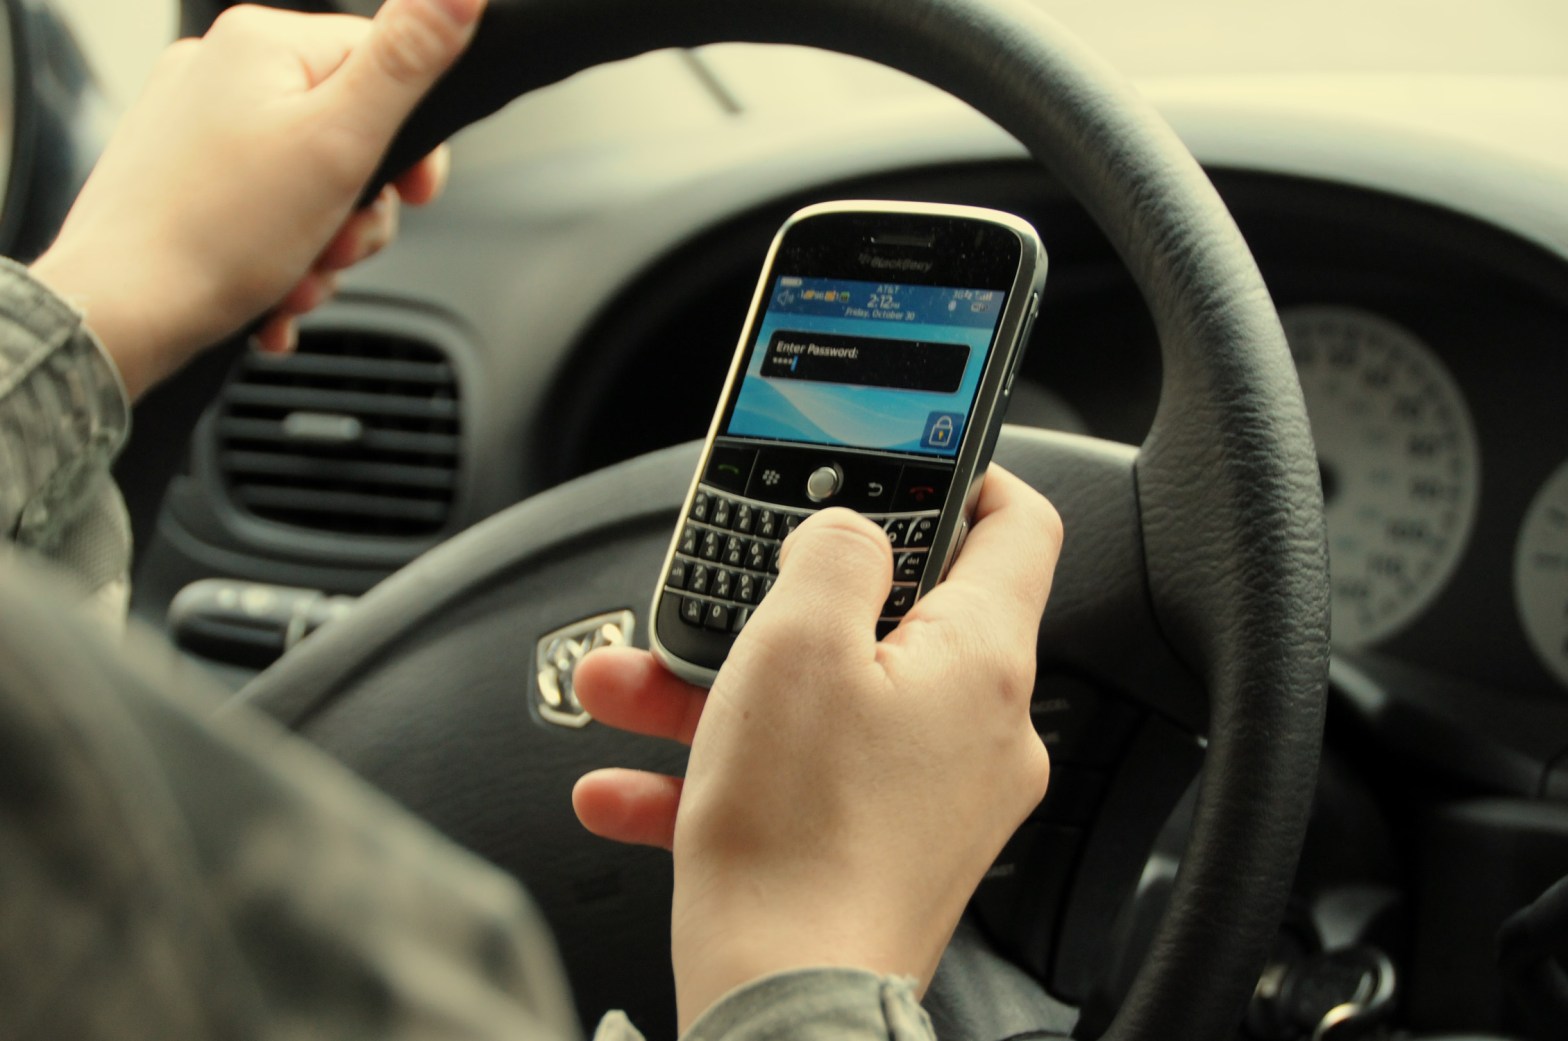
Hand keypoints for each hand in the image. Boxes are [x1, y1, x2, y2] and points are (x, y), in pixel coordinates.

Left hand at [29, 0, 484, 399]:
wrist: (119, 315)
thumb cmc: (219, 235)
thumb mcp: (341, 143)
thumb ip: (408, 60)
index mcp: (263, 42)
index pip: (385, 66)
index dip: (413, 145)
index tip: (414, 197)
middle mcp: (220, 69)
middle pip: (348, 134)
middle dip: (359, 211)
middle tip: (337, 247)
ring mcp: (192, 126)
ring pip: (309, 184)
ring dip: (322, 246)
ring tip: (296, 278)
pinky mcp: (177, 180)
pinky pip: (262, 213)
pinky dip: (282, 258)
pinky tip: (274, 291)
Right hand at [573, 467, 1062, 1029]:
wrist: (782, 1009)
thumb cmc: (801, 841)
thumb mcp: (797, 646)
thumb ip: (832, 555)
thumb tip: (850, 532)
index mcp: (982, 660)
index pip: (1017, 526)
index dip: (964, 474)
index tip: (904, 461)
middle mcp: (976, 727)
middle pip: (890, 617)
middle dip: (781, 600)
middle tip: (723, 592)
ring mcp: (930, 796)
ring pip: (825, 701)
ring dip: (724, 685)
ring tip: (632, 686)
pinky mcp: (881, 850)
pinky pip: (800, 780)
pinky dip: (724, 769)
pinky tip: (632, 782)